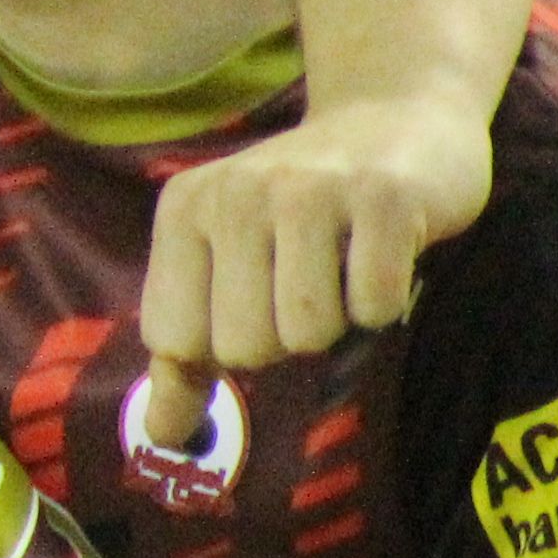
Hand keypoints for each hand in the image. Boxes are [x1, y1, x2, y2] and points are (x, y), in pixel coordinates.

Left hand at [138, 95, 491, 439]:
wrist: (396, 117)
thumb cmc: (306, 212)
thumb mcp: (225, 263)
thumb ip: (187, 356)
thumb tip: (161, 440)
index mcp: (184, 210)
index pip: (176, 340)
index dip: (225, 346)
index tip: (256, 300)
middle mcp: (235, 194)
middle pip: (245, 346)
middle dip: (287, 336)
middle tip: (310, 280)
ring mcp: (309, 191)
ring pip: (308, 331)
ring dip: (340, 319)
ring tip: (345, 265)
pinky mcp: (384, 198)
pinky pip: (377, 307)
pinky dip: (389, 299)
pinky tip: (387, 253)